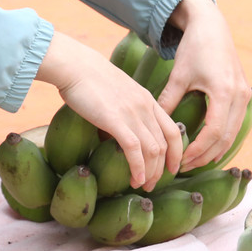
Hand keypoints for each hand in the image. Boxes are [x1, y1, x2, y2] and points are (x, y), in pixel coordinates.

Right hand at [35, 32, 181, 190]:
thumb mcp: (117, 93)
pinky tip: (135, 179)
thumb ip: (123, 112)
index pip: (174, 130)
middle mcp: (145, 107)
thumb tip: (115, 137)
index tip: (171, 168)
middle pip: (165, 145)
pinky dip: (138, 168)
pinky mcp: (115, 119)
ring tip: (142, 185)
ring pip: (153, 150)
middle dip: (162, 169)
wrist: (75, 65)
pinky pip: (134, 149)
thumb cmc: (89, 79)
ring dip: (150, 173)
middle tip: (152, 184)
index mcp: (147, 100)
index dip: (176, 153)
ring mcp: (132, 113)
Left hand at [154, 0, 250, 170]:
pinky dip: (224, 137)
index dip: (198, 150)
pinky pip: (237, 122)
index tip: (181, 160)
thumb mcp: (179, 75)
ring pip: (234, 132)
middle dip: (206, 155)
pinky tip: (210, 146)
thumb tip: (154, 126)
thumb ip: (168, 100)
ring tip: (196, 161)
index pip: (214, 132)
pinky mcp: (245, 92)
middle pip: (226, 137)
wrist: (212, 26)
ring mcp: (245, 94)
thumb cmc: (194, 48)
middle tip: (185, 166)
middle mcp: (239, 95)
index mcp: (223, 91)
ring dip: (216, 149)